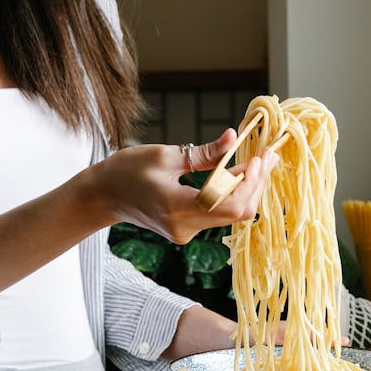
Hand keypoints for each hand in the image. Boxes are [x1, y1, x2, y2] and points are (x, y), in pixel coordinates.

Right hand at [92, 128, 279, 243]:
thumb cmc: (126, 171)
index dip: (251, 182)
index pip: (228, 203)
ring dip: (247, 189)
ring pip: (231, 215)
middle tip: (268, 156)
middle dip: (256, 184)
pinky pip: (219, 214)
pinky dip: (232, 194)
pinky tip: (239, 175)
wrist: (102, 196)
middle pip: (236, 212)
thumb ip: (204, 153)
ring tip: (259, 162)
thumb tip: (234, 138)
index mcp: (176, 207)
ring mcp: (186, 233)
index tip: (261, 157)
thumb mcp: (165, 155)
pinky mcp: (187, 231)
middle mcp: (184, 227)